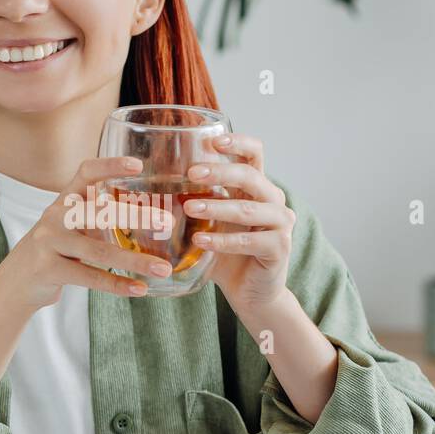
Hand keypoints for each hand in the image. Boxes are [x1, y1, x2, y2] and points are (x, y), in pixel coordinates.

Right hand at [1, 156, 173, 310]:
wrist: (15, 282)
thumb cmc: (54, 251)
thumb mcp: (70, 227)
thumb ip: (98, 218)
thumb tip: (151, 218)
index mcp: (64, 201)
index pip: (85, 173)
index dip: (109, 165)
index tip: (137, 165)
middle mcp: (55, 216)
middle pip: (99, 212)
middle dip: (136, 216)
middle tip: (167, 221)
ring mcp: (49, 242)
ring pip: (98, 251)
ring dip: (135, 261)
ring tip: (162, 269)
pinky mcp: (48, 269)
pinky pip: (89, 276)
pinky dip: (117, 285)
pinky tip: (139, 289)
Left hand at [183, 132, 295, 314]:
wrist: (250, 292)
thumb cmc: (226, 254)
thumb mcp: (207, 224)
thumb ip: (192, 203)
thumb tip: (153, 186)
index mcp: (258, 187)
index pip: (255, 153)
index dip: (237, 142)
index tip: (211, 141)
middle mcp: (274, 200)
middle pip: (251, 176)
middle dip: (220, 172)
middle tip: (191, 173)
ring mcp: (281, 224)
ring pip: (249, 208)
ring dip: (217, 207)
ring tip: (189, 207)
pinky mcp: (280, 248)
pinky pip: (250, 241)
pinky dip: (223, 240)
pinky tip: (200, 241)